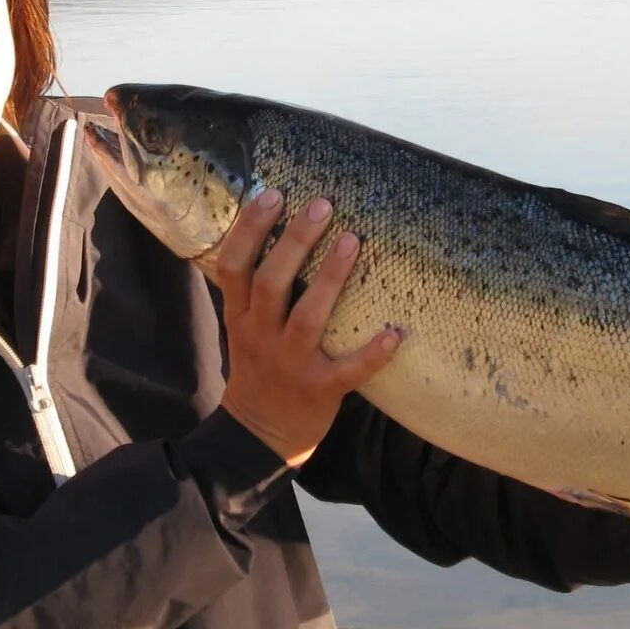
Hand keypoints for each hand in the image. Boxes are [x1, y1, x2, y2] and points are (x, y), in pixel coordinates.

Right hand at [213, 189, 401, 467]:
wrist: (258, 433)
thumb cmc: (258, 368)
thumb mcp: (240, 326)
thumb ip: (252, 289)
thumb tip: (275, 227)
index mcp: (239, 317)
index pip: (233, 266)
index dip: (250, 229)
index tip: (272, 194)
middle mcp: (260, 336)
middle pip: (272, 283)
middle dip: (295, 241)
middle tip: (322, 205)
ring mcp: (291, 364)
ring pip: (308, 318)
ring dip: (330, 278)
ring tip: (353, 240)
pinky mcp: (320, 390)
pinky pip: (349, 371)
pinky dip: (372, 353)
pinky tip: (396, 333)